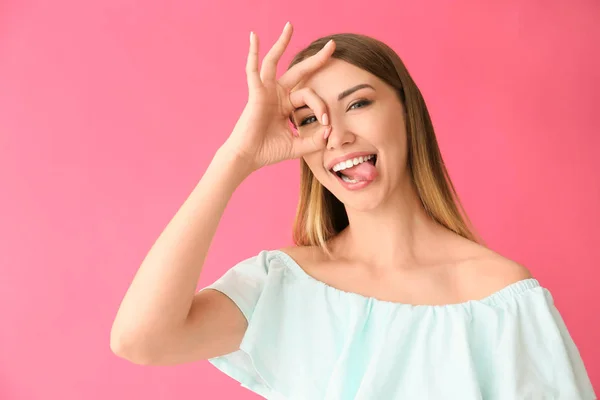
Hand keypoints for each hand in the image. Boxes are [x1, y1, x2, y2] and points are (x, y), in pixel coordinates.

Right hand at [223, 22, 334, 171]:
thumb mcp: (297, 146)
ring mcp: (266, 91)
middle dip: (316, 59)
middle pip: (299, 71)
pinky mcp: (255, 92)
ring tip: (290, 26)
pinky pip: (253, 69)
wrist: (248, 158)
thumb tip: (330, 132)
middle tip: (332, 45)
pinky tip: (254, 36)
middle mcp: (277, 94)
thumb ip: (314, 141)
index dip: (320, 106)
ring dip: (282, 43)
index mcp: (287, 105)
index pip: (310, 96)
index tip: (326, 123)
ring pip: (274, 61)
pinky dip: (253, 52)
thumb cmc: (268, 151)